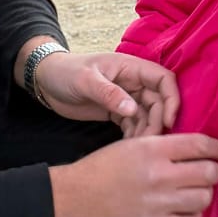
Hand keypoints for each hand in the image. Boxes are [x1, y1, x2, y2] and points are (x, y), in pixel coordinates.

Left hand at [32, 50, 179, 135]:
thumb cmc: (65, 72)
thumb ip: (109, 93)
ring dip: (147, 132)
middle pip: (158, 102)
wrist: (45, 81)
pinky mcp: (117, 111)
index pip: (163, 79)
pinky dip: (135, 136)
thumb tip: (133, 110)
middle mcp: (133, 82)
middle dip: (158, 122)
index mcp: (130, 68)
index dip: (172, 98)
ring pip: (148, 116)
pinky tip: (129, 148)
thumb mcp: (85, 80)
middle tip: (149, 142)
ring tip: (138, 148)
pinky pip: (134, 124)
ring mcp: (126, 97)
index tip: (168, 120)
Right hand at [50, 132, 217, 216]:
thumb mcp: (132, 145)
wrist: (75, 198)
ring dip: (202, 196)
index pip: (201, 146)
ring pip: (204, 199)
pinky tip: (182, 213)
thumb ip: (164, 147)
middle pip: (209, 173)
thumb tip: (196, 150)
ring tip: (192, 194)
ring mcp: (159, 203)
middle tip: (207, 174)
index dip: (217, 149)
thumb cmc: (101, 169)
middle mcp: (160, 175)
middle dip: (213, 172)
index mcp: (153, 149)